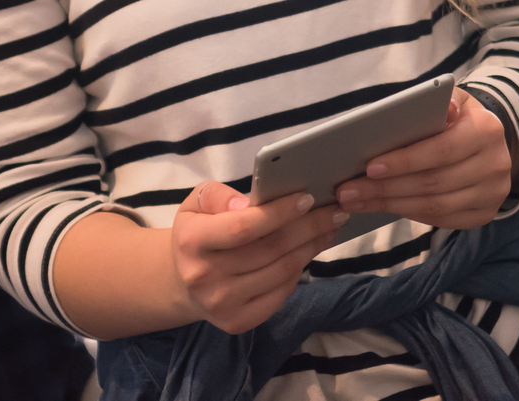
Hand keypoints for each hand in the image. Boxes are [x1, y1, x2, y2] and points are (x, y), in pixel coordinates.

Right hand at [171, 181, 342, 333]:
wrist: (184, 281)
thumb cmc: (198, 232)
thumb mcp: (197, 203)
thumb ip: (220, 195)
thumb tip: (250, 203)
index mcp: (192, 241)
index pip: (244, 228)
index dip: (279, 213)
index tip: (307, 198)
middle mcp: (204, 276)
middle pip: (270, 249)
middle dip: (309, 227)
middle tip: (334, 211)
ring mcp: (222, 304)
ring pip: (281, 271)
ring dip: (311, 247)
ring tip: (329, 229)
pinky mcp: (238, 322)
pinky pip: (280, 293)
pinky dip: (299, 271)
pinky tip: (309, 253)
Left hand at [334, 90, 513, 229]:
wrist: (487, 141)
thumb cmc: (458, 117)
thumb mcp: (452, 100)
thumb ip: (438, 102)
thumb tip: (442, 108)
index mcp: (486, 130)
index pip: (440, 150)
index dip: (404, 161)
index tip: (369, 168)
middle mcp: (495, 165)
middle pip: (432, 182)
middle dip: (385, 188)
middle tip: (348, 192)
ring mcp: (493, 194)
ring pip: (434, 206)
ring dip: (390, 205)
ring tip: (357, 202)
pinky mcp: (485, 214)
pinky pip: (440, 220)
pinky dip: (408, 214)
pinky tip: (383, 207)